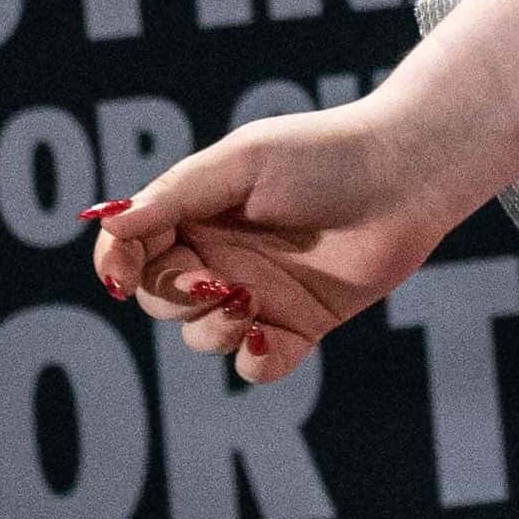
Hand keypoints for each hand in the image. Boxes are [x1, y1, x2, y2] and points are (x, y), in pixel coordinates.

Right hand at [82, 104, 459, 382]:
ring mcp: (261, 294)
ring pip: (203, 335)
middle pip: (162, 298)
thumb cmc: (327, 155)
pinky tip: (262, 340)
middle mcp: (223, 256)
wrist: (409, 174)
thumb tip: (109, 223)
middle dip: (175, 295)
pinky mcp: (301, 324)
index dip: (119, 264)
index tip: (123, 276)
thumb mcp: (243, 162)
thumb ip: (176, 196)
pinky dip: (253, 362)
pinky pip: (260, 364)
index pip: (136, 248)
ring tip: (247, 300)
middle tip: (214, 280)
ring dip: (212, 328)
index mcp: (199, 213)